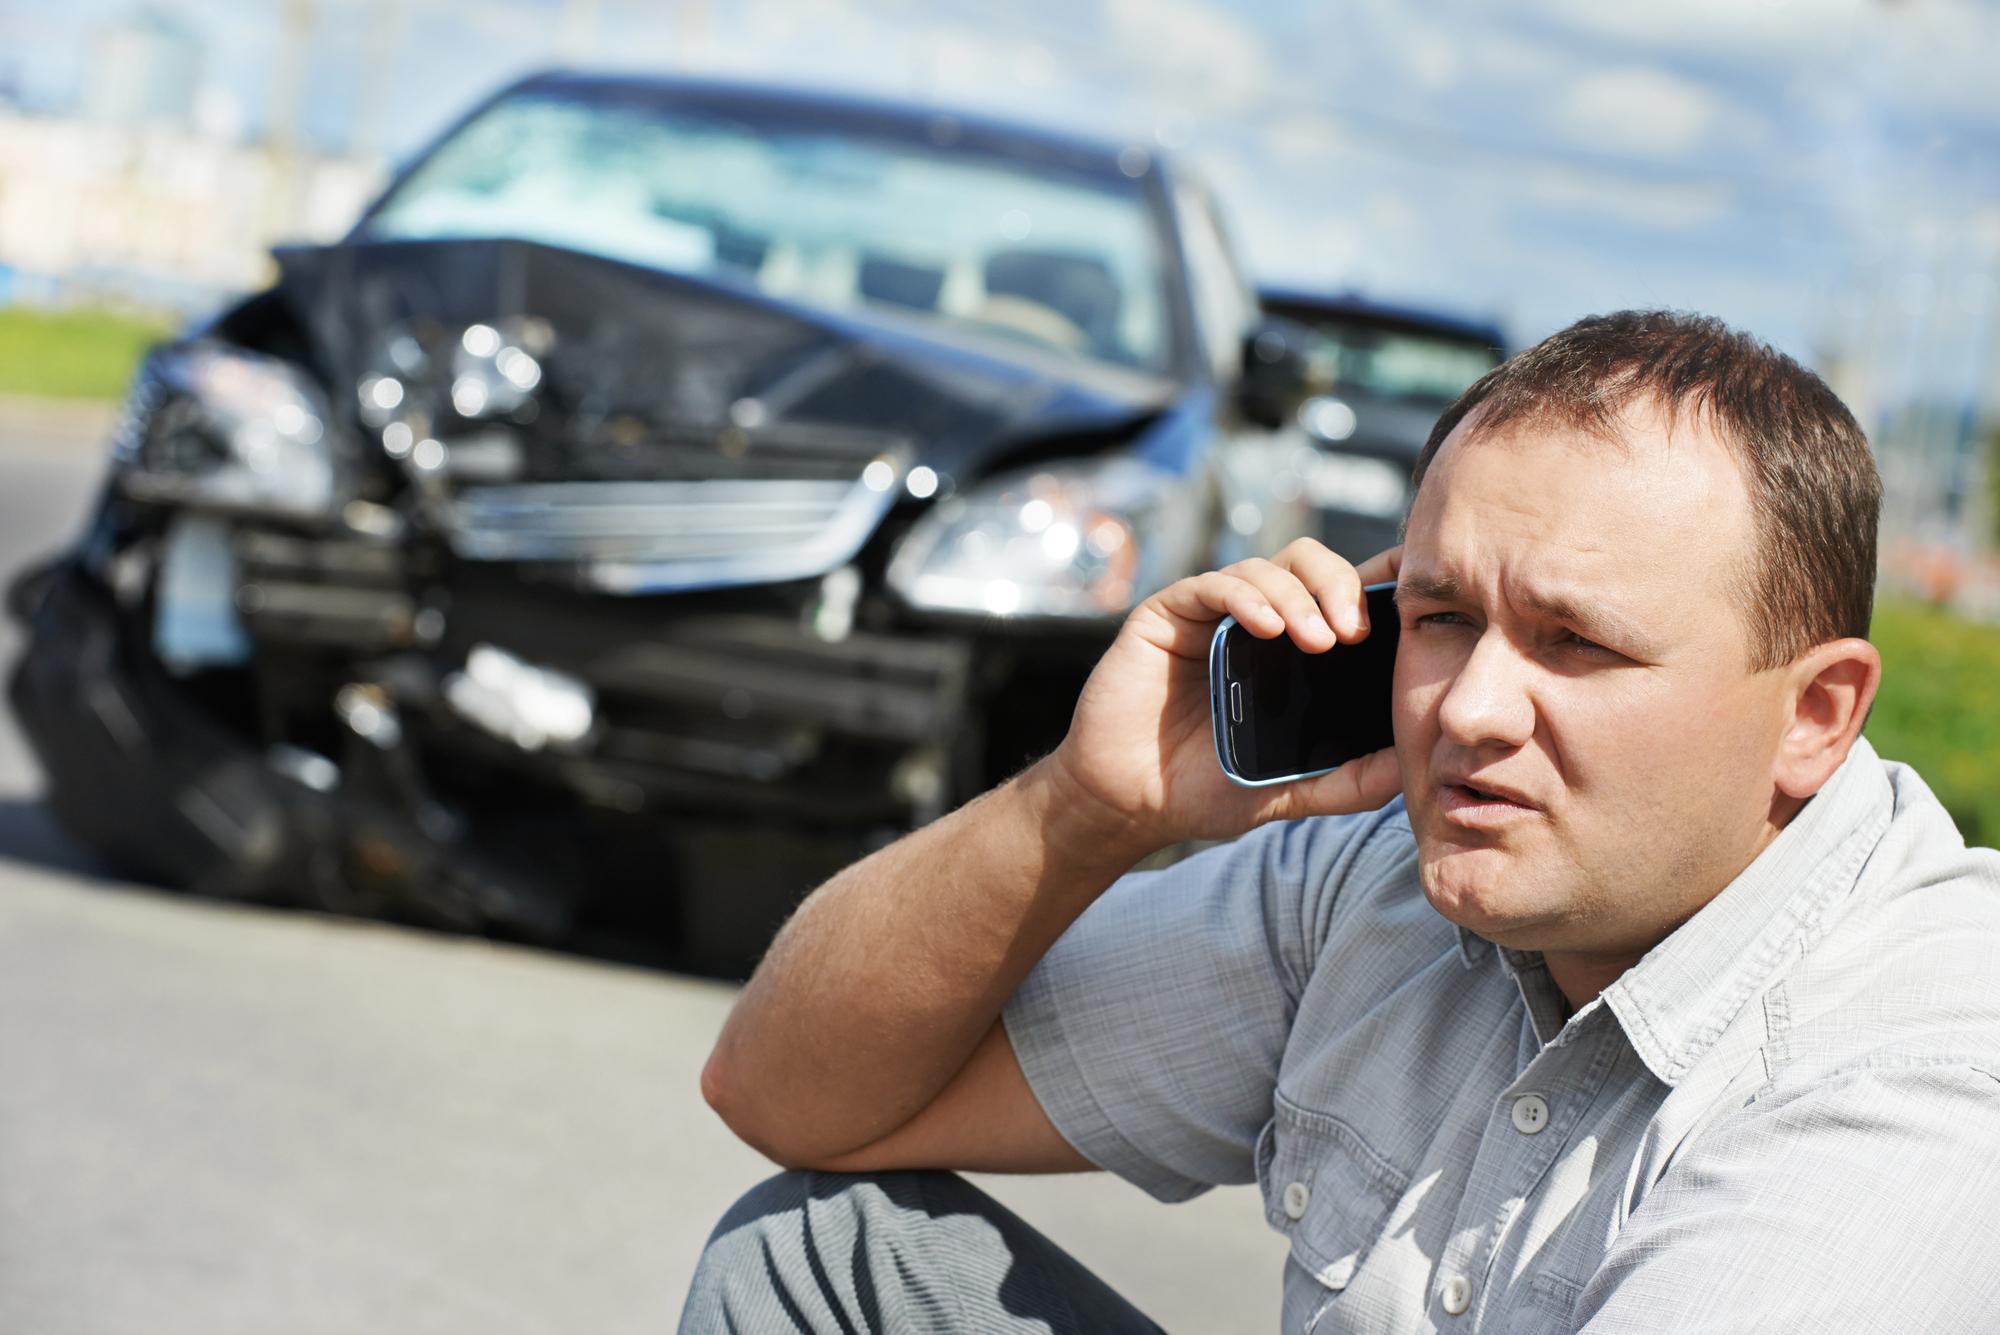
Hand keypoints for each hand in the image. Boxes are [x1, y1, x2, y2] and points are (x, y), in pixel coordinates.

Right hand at [1045, 539, 1404, 855]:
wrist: (1130, 803)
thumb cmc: (1205, 790)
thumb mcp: (1291, 791)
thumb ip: (1348, 782)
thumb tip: (1407, 766)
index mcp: (1290, 651)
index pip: (1340, 594)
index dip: (1376, 582)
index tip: (1410, 601)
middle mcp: (1253, 621)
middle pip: (1309, 563)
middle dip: (1341, 585)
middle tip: (1355, 633)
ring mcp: (1210, 614)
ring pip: (1267, 566)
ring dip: (1300, 595)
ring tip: (1317, 640)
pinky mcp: (1167, 613)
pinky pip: (1213, 585)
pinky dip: (1247, 597)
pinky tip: (1268, 628)